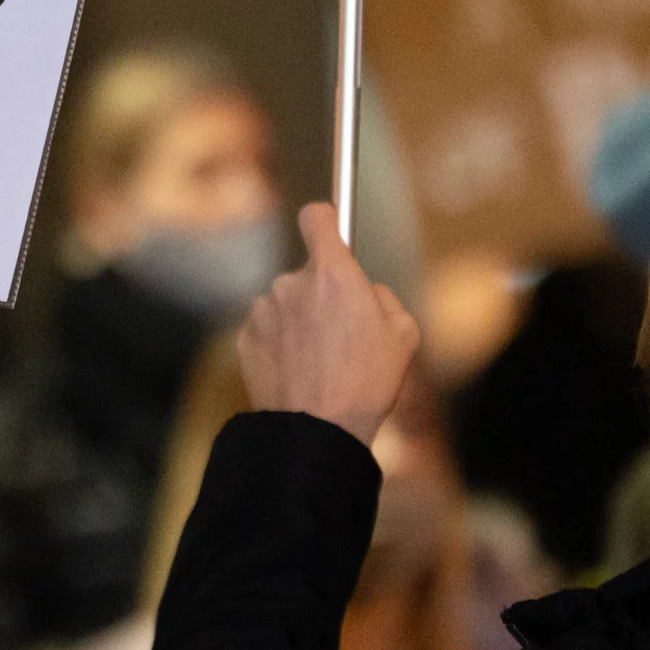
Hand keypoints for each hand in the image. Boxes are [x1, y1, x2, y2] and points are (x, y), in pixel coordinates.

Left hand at [236, 203, 419, 443]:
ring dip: (300, 322)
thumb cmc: (366, 383)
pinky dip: (280, 343)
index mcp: (333, 274)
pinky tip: (297, 372)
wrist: (316, 431)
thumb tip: (365, 291)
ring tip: (320, 362)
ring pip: (287, 304)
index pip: (318, 218)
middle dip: (323, 296)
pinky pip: (268, 329)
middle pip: (308, 274)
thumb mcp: (404, 335)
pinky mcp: (245, 337)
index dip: (325, 220)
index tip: (330, 228)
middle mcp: (292, 282)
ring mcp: (264, 309)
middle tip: (342, 335)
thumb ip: (383, 297)